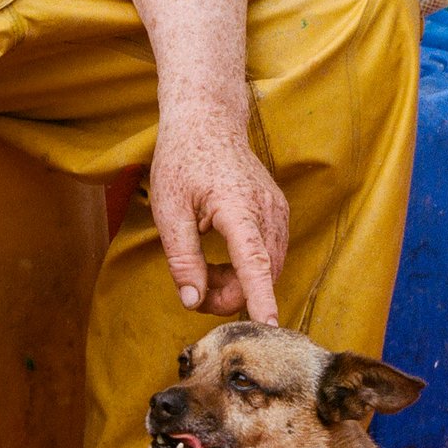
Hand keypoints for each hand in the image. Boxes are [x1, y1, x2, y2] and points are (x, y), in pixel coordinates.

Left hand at [148, 100, 289, 322]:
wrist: (207, 121)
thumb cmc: (182, 160)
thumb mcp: (168, 209)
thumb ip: (182, 259)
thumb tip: (193, 301)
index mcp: (238, 206)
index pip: (253, 261)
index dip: (260, 297)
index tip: (269, 326)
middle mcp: (267, 210)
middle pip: (260, 275)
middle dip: (228, 294)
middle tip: (193, 286)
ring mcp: (278, 211)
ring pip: (267, 270)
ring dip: (238, 283)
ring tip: (204, 267)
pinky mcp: (279, 214)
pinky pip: (269, 256)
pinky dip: (247, 269)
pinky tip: (222, 258)